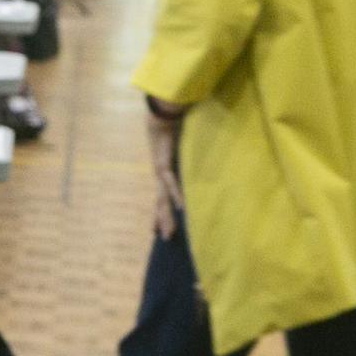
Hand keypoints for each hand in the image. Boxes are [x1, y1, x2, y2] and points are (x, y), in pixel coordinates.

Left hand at [147, 107, 184, 238]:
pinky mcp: (164, 165)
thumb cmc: (170, 130)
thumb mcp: (179, 150)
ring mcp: (159, 172)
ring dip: (166, 216)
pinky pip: (172, 184)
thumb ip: (186, 159)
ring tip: (169, 232)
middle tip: (165, 238)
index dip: (159, 213)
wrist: (159, 117)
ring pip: (162, 199)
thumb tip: (198, 161)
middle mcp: (159, 176)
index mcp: (162, 174)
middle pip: (160, 203)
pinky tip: (182, 208)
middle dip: (162, 221)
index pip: (160, 198)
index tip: (158, 228)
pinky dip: (177, 196)